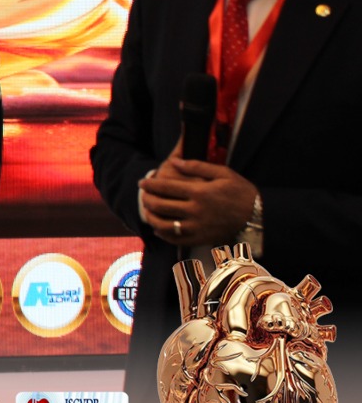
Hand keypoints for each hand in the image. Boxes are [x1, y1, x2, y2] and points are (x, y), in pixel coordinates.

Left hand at [140, 141, 257, 246]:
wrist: (259, 216)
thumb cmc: (241, 191)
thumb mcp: (223, 173)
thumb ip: (197, 166)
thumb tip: (174, 162)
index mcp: (200, 192)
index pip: (166, 187)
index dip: (151, 184)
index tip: (142, 182)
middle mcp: (196, 211)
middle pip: (161, 205)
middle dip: (147, 200)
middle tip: (143, 196)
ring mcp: (198, 227)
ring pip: (165, 225)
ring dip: (152, 218)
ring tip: (147, 212)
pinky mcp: (202, 239)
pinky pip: (177, 240)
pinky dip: (164, 235)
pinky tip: (159, 229)